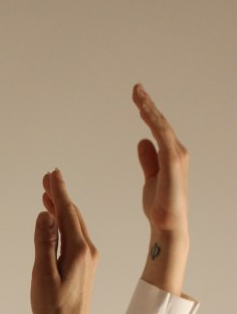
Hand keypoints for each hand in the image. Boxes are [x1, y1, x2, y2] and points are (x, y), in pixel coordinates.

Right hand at [21, 169, 98, 313]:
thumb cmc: (53, 309)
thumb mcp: (43, 274)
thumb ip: (44, 242)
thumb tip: (46, 215)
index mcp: (78, 250)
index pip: (67, 212)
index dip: (59, 192)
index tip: (52, 174)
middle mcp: (87, 251)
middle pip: (73, 215)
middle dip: (60, 196)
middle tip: (48, 178)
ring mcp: (87, 259)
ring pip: (75, 225)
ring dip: (62, 209)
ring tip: (49, 197)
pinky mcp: (84, 268)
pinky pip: (75, 236)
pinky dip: (65, 224)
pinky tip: (57, 224)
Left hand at [133, 83, 188, 237]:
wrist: (167, 224)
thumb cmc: (161, 205)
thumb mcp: (151, 177)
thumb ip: (149, 159)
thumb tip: (142, 140)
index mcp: (170, 154)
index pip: (158, 128)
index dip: (148, 112)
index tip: (137, 97)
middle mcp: (176, 151)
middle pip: (160, 122)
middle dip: (148, 104)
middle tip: (136, 88)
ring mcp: (176, 156)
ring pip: (162, 126)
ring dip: (150, 109)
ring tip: (138, 94)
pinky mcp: (173, 162)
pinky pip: (163, 136)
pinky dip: (154, 122)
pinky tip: (144, 111)